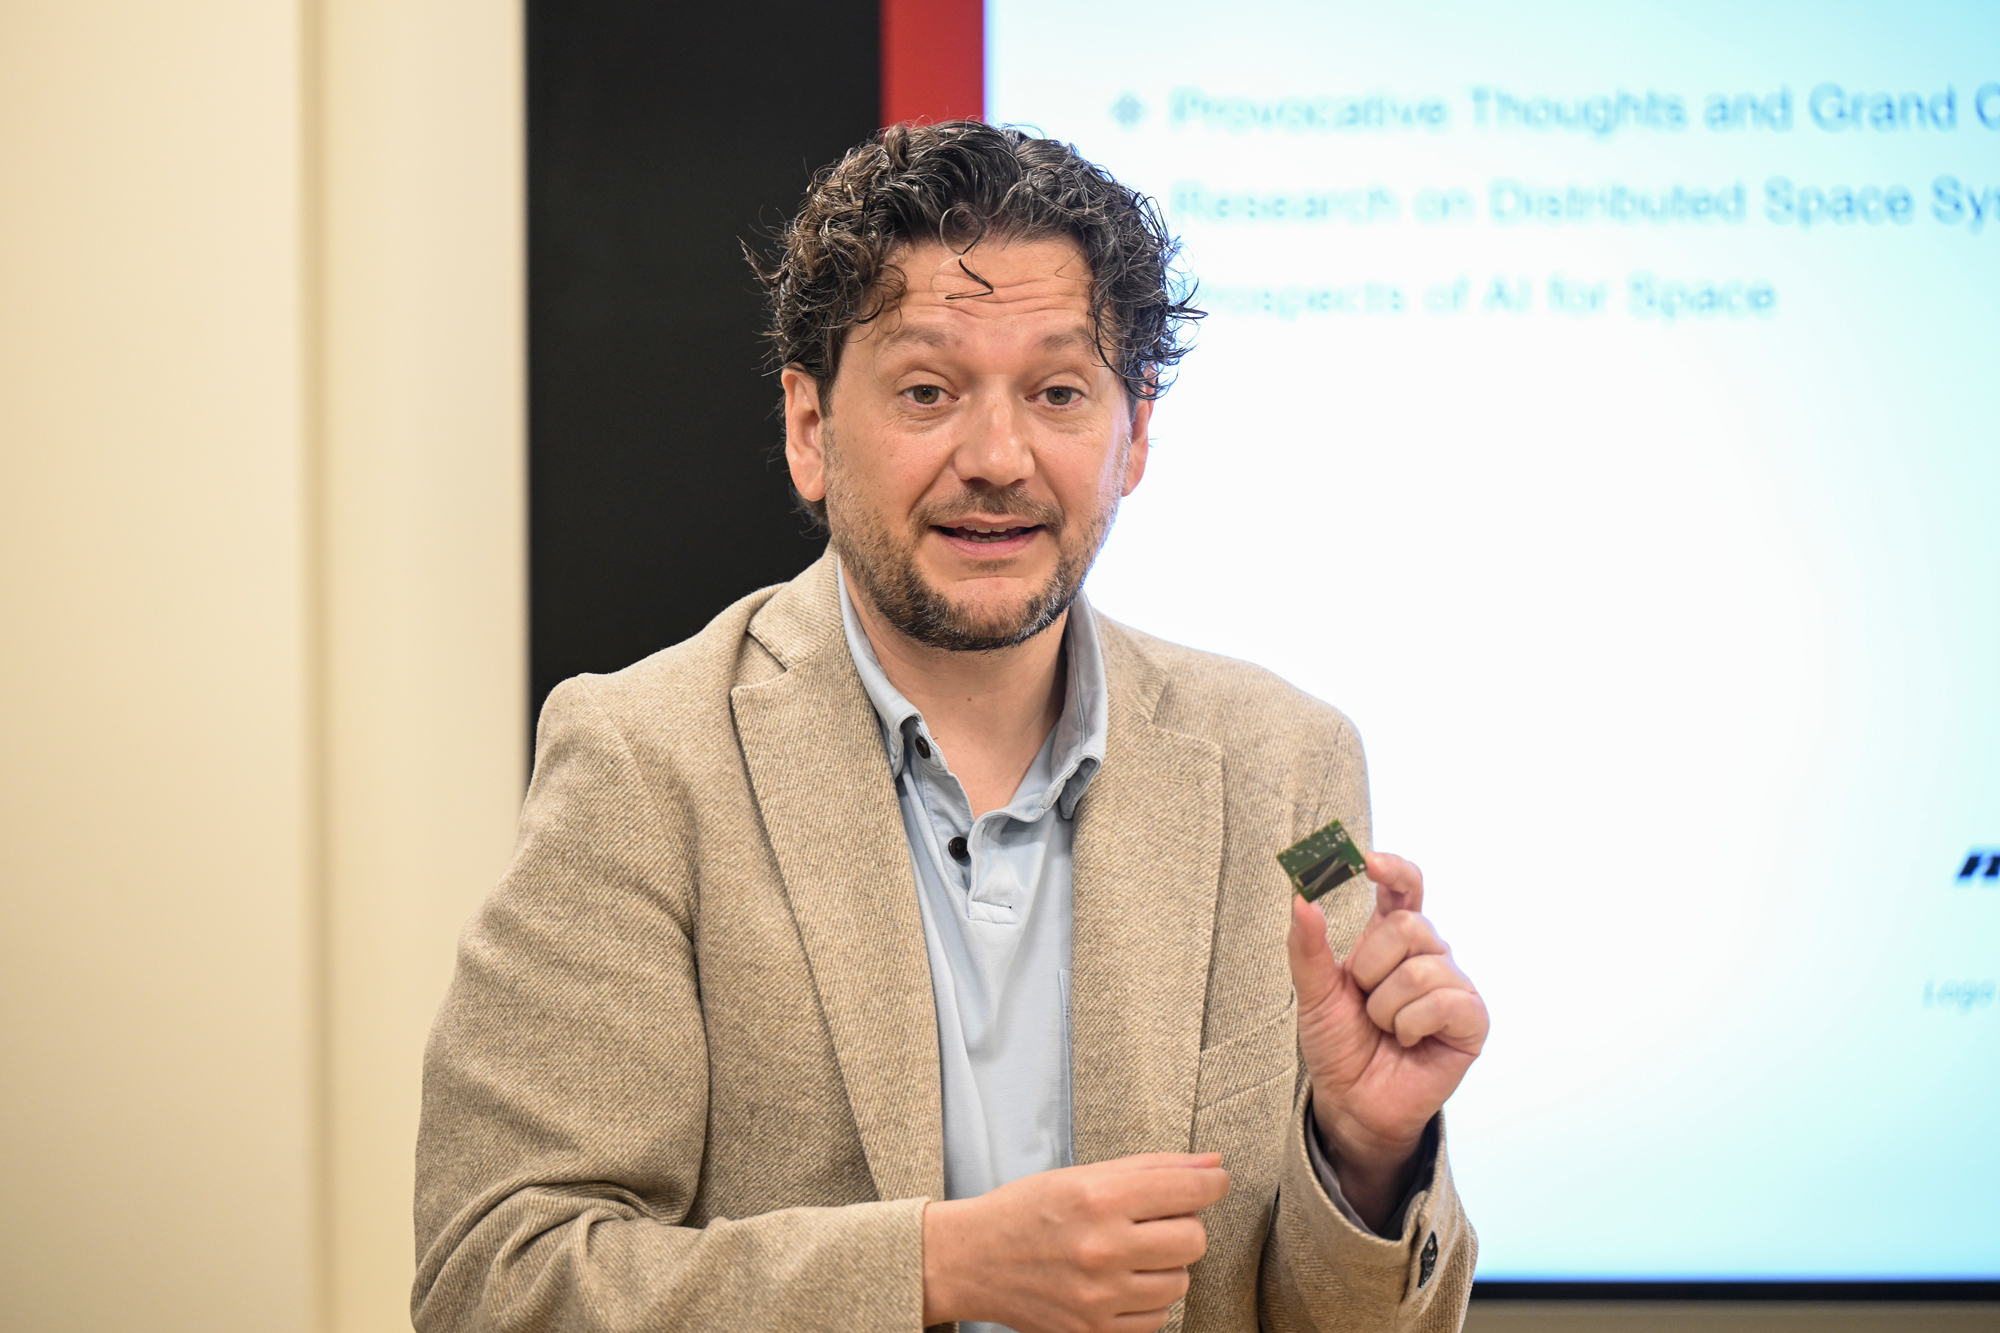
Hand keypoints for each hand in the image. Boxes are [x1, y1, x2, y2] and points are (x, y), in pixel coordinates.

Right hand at [921, 1153, 1229, 1332]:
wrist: (974, 1261)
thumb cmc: (1029, 1210)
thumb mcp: (1084, 1174)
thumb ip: (1152, 1168)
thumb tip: (1213, 1165)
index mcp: (1099, 1198)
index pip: (1188, 1190)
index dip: (1212, 1185)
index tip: (1215, 1183)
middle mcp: (1102, 1248)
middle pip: (1193, 1240)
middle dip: (1184, 1226)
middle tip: (1156, 1221)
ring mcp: (1099, 1296)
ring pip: (1179, 1282)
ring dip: (1166, 1265)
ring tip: (1132, 1253)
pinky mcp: (1094, 1331)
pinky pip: (1157, 1318)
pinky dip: (1148, 1300)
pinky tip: (1121, 1282)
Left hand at [1287, 852, 1486, 1228]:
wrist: (1352, 1103)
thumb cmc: (1338, 1045)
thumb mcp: (1313, 993)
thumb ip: (1307, 946)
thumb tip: (1301, 897)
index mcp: (1390, 939)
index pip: (1404, 888)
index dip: (1393, 869)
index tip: (1366, 860)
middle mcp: (1428, 955)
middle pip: (1406, 926)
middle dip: (1369, 967)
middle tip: (1363, 999)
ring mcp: (1454, 986)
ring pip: (1421, 968)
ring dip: (1386, 1007)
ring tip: (1385, 1029)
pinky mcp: (1471, 1021)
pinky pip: (1444, 1002)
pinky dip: (1411, 1026)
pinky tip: (1409, 1042)